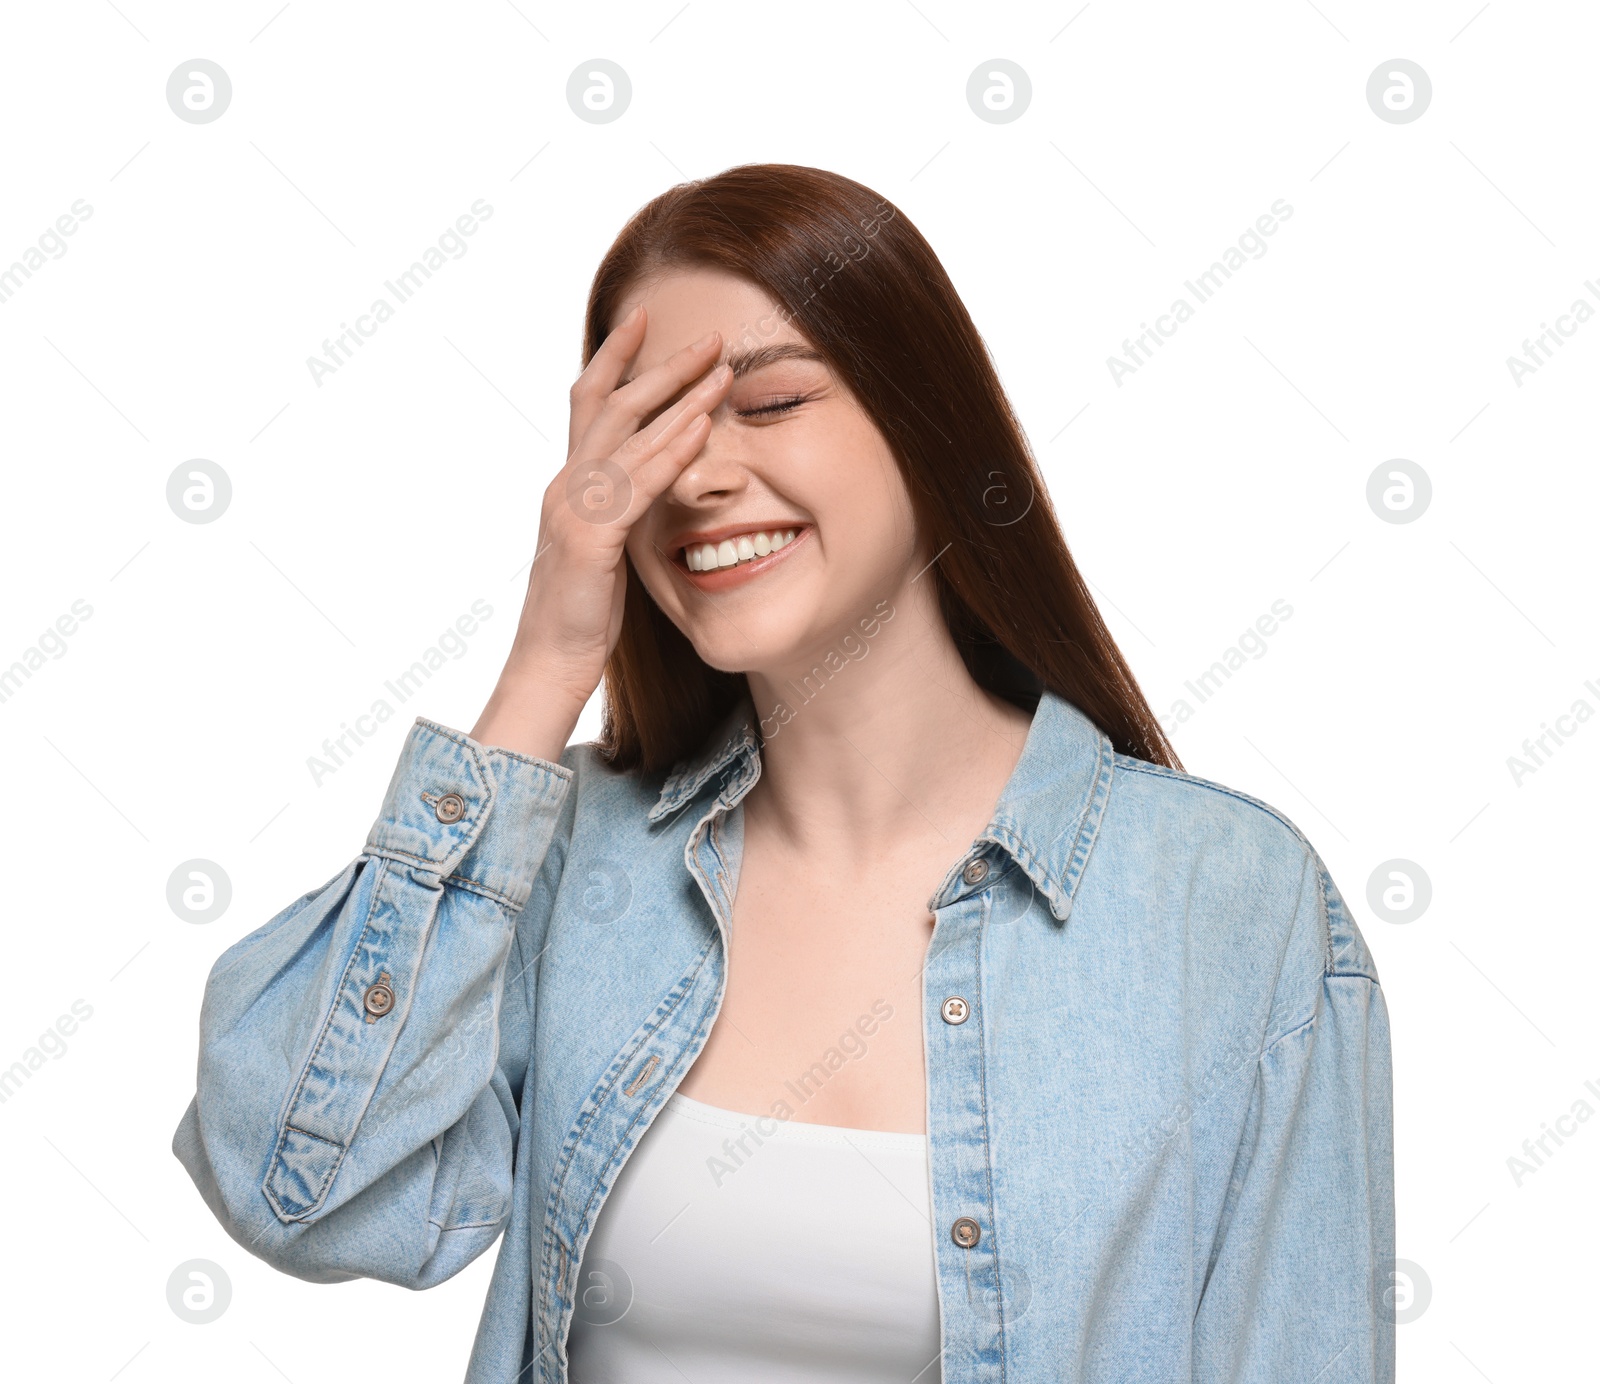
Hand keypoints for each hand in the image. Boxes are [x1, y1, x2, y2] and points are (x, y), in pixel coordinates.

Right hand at [470, 305, 731, 760]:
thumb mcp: (604, 551)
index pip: (588, 403)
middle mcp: (566, 485)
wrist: (549, 665)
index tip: (642, 318)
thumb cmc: (580, 617)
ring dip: (680, 399)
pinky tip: (702, 432)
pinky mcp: (589, 539)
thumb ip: (621, 512)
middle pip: (612, 404)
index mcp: (570, 484)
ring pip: (628, 436)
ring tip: (721, 370)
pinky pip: (636, 485)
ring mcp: (574, 509)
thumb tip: (651, 488)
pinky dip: (671, 453)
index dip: (614, 357)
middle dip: (661, 365)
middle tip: (708, 336)